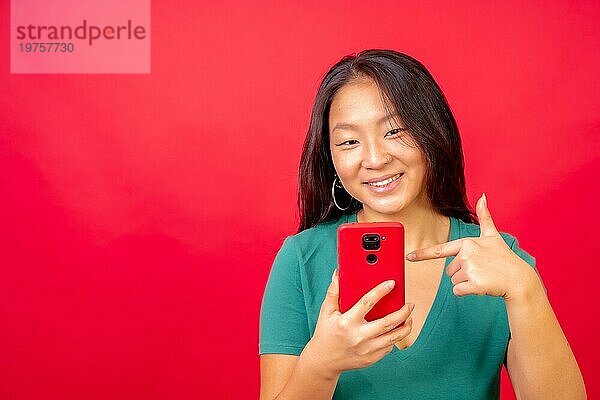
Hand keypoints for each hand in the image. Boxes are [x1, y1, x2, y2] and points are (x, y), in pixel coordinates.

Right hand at [302, 270, 413, 378]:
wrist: (324, 360)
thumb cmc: (325, 333)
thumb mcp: (326, 312)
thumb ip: (333, 292)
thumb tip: (338, 274)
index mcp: (348, 322)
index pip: (367, 303)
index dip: (381, 291)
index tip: (391, 284)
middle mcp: (359, 336)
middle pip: (388, 323)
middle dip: (403, 312)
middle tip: (410, 305)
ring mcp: (366, 350)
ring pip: (393, 338)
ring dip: (405, 327)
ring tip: (409, 318)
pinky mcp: (371, 359)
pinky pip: (388, 348)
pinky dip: (394, 338)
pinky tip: (395, 331)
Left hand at [406, 194, 535, 299]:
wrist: (518, 279)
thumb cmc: (504, 258)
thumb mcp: (493, 236)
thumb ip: (485, 217)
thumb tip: (483, 196)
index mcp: (467, 243)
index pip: (440, 250)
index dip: (423, 254)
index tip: (409, 257)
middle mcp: (466, 254)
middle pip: (449, 270)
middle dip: (462, 273)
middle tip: (480, 270)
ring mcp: (469, 269)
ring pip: (454, 281)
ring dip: (466, 283)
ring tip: (483, 277)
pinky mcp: (473, 284)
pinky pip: (458, 291)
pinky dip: (467, 292)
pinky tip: (481, 286)